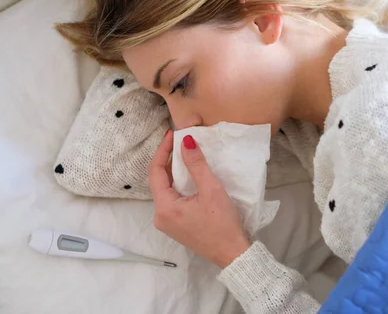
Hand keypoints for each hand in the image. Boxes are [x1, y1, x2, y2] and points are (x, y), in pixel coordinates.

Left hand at [148, 130, 250, 268]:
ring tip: (185, 153)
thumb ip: (196, 164)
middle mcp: (160, 216)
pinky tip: (189, 173)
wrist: (232, 253)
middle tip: (180, 140)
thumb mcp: (211, 190)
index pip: (155, 171)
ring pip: (166, 189)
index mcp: (164, 207)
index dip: (163, 150)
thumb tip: (186, 141)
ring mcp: (167, 222)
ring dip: (174, 170)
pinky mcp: (176, 224)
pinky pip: (172, 198)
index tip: (172, 134)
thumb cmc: (223, 224)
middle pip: (159, 180)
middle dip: (168, 158)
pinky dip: (179, 183)